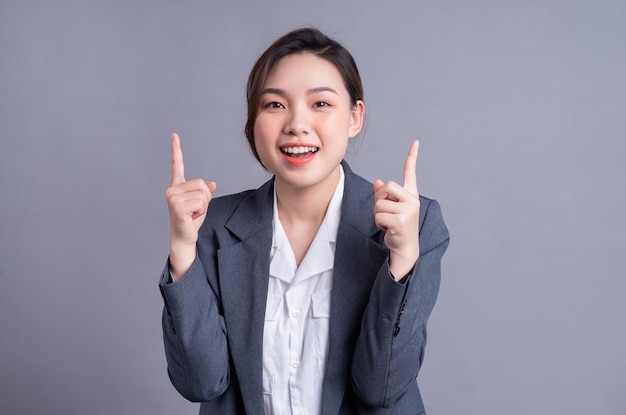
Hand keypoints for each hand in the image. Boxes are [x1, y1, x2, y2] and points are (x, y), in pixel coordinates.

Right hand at [165, 133, 215, 279]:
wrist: (184, 237)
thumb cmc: (191, 220)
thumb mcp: (201, 203)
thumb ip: (205, 191)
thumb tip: (212, 184)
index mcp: (177, 186)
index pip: (177, 165)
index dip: (176, 149)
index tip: (174, 135)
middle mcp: (172, 189)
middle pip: (201, 184)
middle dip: (205, 198)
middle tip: (195, 210)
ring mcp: (173, 198)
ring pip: (203, 194)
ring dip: (203, 206)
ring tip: (193, 214)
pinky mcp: (177, 207)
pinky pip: (201, 202)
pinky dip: (201, 212)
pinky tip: (191, 218)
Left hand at [373, 140, 420, 279]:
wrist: (404, 249)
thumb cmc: (396, 228)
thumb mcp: (390, 209)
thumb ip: (384, 196)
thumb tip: (377, 182)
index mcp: (411, 195)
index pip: (410, 172)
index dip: (412, 156)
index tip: (415, 142)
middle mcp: (413, 200)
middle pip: (387, 186)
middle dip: (379, 198)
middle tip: (384, 213)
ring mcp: (409, 210)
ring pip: (380, 203)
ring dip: (378, 215)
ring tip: (387, 223)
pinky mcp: (402, 220)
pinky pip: (379, 215)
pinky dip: (379, 223)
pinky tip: (388, 229)